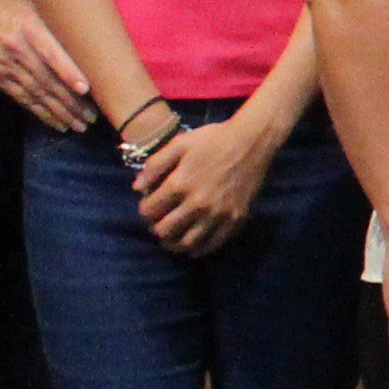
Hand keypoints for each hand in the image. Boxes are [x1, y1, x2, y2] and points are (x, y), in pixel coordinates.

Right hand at [0, 0, 94, 128]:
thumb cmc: (16, 13)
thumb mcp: (36, 8)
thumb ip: (58, 25)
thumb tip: (92, 42)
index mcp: (29, 27)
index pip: (49, 52)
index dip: (67, 71)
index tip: (85, 88)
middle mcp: (16, 49)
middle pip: (45, 79)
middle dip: (69, 102)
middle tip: (91, 117)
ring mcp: (5, 66)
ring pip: (35, 94)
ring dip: (59, 113)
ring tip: (79, 125)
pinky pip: (23, 99)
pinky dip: (42, 113)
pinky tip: (58, 124)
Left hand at [135, 108, 278, 254]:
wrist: (252, 141)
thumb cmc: (213, 139)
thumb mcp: (179, 143)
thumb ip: (155, 165)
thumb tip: (137, 188)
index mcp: (179, 184)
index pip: (149, 210)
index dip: (145, 210)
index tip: (150, 206)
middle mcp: (197, 203)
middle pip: (165, 230)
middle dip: (156, 228)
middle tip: (160, 222)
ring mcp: (217, 213)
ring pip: (188, 242)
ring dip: (175, 243)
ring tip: (172, 238)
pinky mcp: (235, 218)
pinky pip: (214, 243)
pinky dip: (200, 249)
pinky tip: (194, 247)